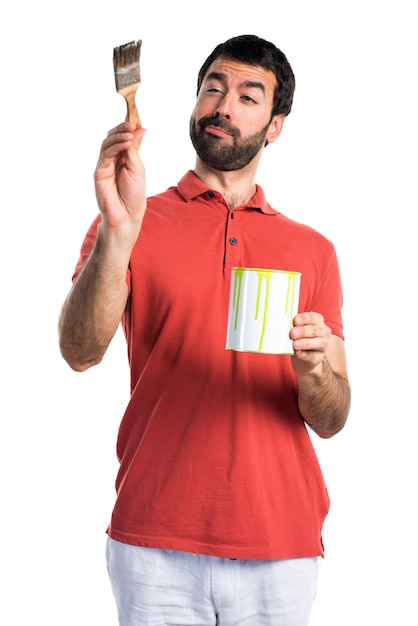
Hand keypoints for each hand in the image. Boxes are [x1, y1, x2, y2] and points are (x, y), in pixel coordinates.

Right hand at [94, 122, 146, 245]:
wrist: (127, 214)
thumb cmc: (134, 194)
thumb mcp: (137, 168)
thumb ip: (134, 150)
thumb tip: (139, 130)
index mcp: (123, 158)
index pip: (122, 138)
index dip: (128, 130)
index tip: (137, 124)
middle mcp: (112, 160)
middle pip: (112, 138)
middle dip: (122, 129)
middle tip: (132, 125)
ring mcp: (104, 165)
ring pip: (107, 144)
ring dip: (119, 136)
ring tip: (130, 134)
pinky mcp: (99, 172)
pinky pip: (106, 155)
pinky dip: (116, 147)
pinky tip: (126, 143)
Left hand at [290, 311, 330, 374]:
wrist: (304, 357)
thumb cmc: (299, 338)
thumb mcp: (296, 329)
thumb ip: (292, 326)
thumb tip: (283, 324)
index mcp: (317, 321)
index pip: (313, 317)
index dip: (304, 318)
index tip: (295, 320)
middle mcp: (323, 332)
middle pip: (315, 330)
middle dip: (303, 331)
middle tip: (293, 333)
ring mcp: (322, 345)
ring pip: (318, 343)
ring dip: (305, 343)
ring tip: (295, 344)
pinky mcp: (318, 357)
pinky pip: (312, 356)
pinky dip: (304, 354)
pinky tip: (297, 352)